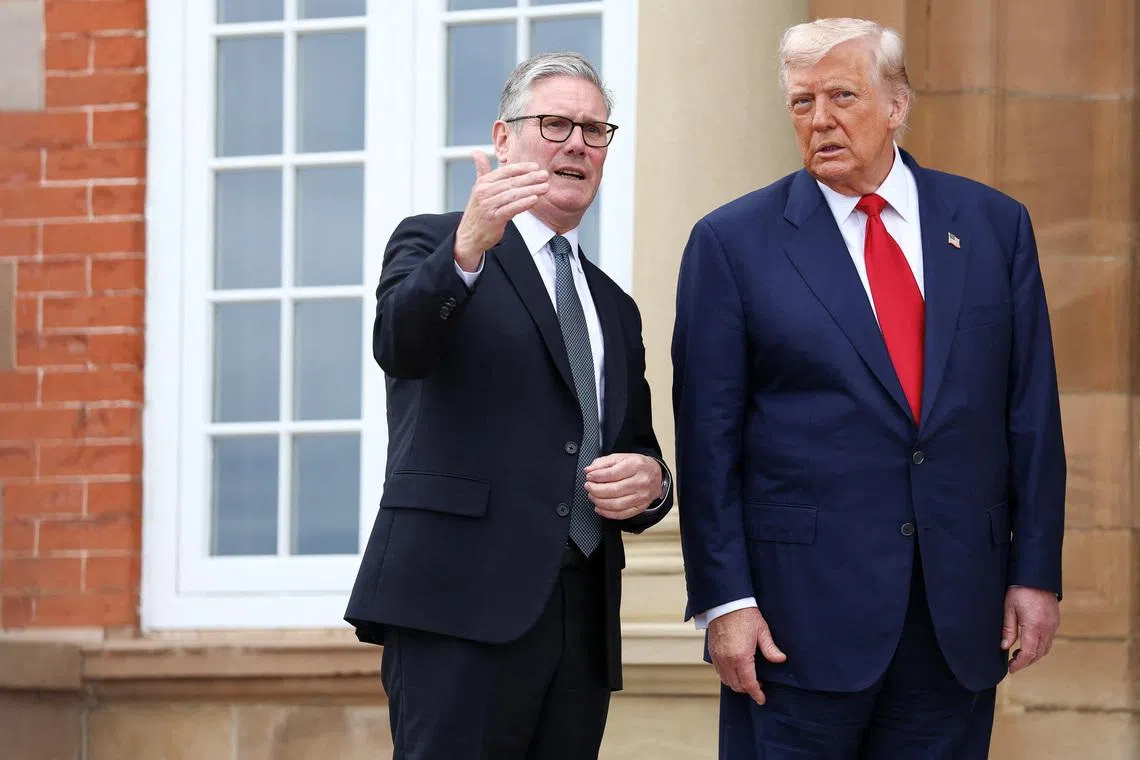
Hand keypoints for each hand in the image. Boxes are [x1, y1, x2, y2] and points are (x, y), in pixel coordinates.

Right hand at [453, 151, 547, 270]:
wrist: (468, 236)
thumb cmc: (478, 212)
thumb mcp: (478, 190)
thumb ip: (482, 171)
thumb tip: (477, 153)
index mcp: (482, 183)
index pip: (505, 171)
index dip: (521, 168)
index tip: (535, 167)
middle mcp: (484, 192)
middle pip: (511, 182)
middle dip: (530, 178)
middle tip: (544, 175)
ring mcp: (488, 206)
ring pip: (513, 195)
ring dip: (531, 190)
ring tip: (544, 187)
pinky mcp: (493, 219)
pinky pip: (511, 209)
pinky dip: (523, 203)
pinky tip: (534, 199)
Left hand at [583, 453, 662, 519]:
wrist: (656, 475)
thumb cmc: (637, 465)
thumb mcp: (621, 457)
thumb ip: (603, 463)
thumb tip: (589, 470)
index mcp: (636, 465)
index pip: (612, 473)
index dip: (597, 476)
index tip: (589, 476)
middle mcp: (641, 481)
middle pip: (614, 490)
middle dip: (596, 490)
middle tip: (588, 487)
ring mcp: (642, 496)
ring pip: (616, 504)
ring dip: (599, 502)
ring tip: (592, 496)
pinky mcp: (641, 507)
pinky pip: (622, 514)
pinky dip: (607, 513)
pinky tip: (599, 508)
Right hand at [707, 607, 786, 704]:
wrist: (725, 603)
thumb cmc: (745, 615)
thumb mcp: (762, 631)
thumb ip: (771, 649)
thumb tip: (781, 659)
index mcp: (741, 657)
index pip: (749, 684)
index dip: (756, 694)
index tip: (761, 699)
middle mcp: (727, 660)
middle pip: (737, 685)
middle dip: (748, 690)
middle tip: (758, 686)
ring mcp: (718, 657)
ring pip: (726, 680)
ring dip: (737, 684)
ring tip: (747, 679)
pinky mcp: (713, 653)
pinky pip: (719, 672)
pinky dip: (727, 676)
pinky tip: (735, 671)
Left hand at [1002, 586, 1059, 674]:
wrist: (1036, 575)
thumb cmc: (1019, 589)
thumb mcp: (1008, 608)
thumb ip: (1008, 629)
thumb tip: (1005, 646)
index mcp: (1034, 626)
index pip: (1029, 653)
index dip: (1019, 664)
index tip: (1010, 669)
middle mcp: (1048, 628)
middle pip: (1039, 654)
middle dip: (1026, 662)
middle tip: (1013, 664)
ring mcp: (1054, 625)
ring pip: (1046, 648)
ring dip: (1033, 655)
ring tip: (1018, 654)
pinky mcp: (1055, 621)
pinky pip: (1049, 639)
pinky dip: (1039, 646)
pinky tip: (1028, 643)